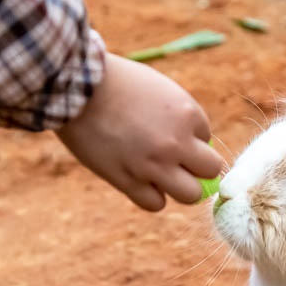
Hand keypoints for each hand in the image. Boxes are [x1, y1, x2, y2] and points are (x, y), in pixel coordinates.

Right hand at [56, 53, 223, 210]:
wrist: (74, 84)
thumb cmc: (116, 80)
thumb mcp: (159, 88)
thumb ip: (179, 115)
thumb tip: (194, 143)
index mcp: (187, 114)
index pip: (208, 138)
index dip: (190, 137)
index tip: (167, 130)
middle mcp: (176, 143)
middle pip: (210, 171)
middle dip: (197, 167)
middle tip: (178, 161)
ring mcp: (152, 165)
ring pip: (191, 195)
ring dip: (181, 188)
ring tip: (162, 176)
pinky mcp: (127, 181)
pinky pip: (156, 204)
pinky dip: (152, 197)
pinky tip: (140, 181)